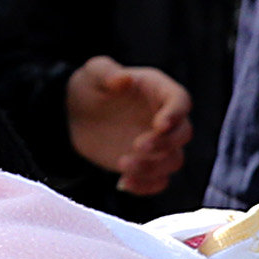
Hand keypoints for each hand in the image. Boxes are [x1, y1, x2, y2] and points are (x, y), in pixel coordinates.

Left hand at [66, 57, 193, 197]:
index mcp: (158, 90)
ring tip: (122, 164)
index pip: (180, 101)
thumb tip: (124, 79)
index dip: (175, 114)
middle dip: (164, 143)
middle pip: (183, 134)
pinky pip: (158, 181)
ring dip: (153, 167)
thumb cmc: (89, 86)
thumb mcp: (93, 73)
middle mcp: (164, 118)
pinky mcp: (146, 165)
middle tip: (137, 146)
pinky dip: (146, 186)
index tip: (159, 125)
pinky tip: (123, 183)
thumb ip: (107, 72)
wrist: (75, 115)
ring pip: (173, 160)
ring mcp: (158, 144)